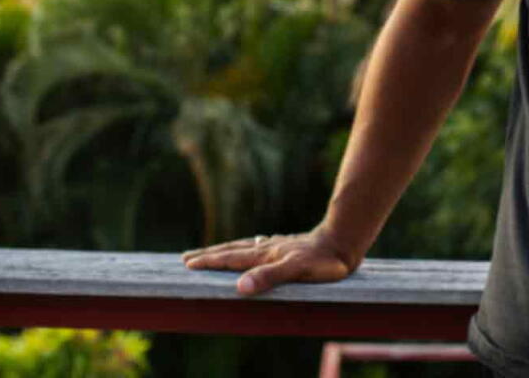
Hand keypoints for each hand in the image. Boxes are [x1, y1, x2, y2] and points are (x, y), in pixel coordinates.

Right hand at [181, 228, 357, 296]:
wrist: (343, 242)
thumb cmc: (322, 262)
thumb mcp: (295, 271)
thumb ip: (268, 278)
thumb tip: (239, 287)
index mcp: (264, 255)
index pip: (230, 258)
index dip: (209, 262)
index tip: (187, 264)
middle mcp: (267, 248)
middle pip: (232, 249)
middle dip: (208, 254)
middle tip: (185, 257)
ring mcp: (276, 245)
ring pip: (244, 246)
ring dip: (225, 250)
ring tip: (211, 251)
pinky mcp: (288, 246)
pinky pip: (259, 246)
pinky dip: (247, 247)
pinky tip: (253, 246)